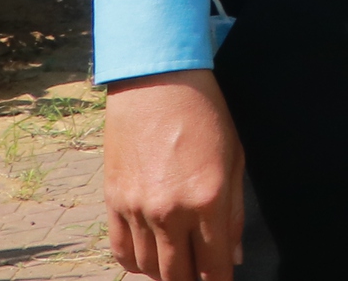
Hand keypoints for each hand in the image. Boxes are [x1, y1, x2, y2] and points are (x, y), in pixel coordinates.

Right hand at [105, 69, 243, 280]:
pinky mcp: (112, 204)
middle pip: (178, 276)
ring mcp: (137, 211)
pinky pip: (121, 253)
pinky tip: (151, 260)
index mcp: (208, 200)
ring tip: (179, 267)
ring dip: (165, 274)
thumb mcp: (235, 161)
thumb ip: (234, 215)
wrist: (157, 85)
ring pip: (148, 269)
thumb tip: (231, 259)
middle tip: (201, 276)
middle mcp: (170, 212)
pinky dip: (135, 264)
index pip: (213, 267)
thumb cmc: (206, 116)